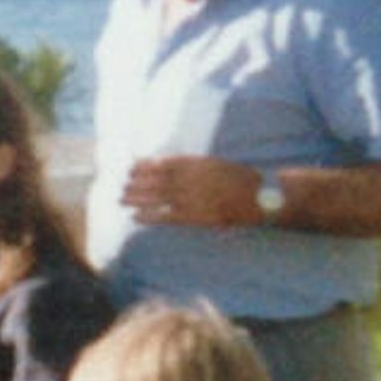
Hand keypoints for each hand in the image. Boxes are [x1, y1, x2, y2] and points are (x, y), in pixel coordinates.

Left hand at [119, 155, 268, 230]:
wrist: (259, 197)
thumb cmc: (237, 178)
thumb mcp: (213, 163)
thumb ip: (189, 164)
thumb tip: (161, 163)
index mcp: (195, 164)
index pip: (161, 164)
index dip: (143, 167)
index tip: (131, 168)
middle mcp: (189, 180)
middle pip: (153, 181)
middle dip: (135, 183)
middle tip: (121, 185)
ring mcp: (190, 198)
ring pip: (155, 198)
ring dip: (136, 199)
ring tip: (122, 200)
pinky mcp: (194, 216)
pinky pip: (165, 216)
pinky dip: (148, 216)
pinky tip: (135, 217)